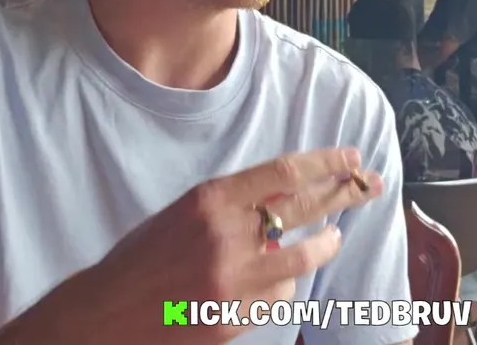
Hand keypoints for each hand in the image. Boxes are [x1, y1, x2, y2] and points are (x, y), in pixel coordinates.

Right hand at [74, 147, 384, 343]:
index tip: (351, 156)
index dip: (326, 162)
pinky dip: (283, 286)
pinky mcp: (235, 319)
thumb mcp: (184, 213)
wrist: (105, 314)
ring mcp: (234, 281)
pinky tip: (278, 280)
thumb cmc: (142, 258)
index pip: (285, 172)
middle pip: (304, 208)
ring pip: (302, 258)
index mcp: (210, 200)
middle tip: (370, 184)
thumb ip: (233, 205)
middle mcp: (227, 237)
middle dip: (344, 194)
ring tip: (334, 238)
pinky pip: (280, 297)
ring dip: (324, 245)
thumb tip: (286, 197)